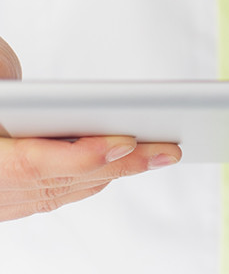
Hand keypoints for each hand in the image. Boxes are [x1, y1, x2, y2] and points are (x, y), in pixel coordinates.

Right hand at [0, 36, 181, 221]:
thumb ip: (6, 73)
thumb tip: (58, 88)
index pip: (27, 166)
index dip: (79, 156)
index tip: (123, 142)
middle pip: (56, 180)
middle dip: (117, 163)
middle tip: (167, 149)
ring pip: (61, 190)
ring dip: (114, 172)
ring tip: (162, 152)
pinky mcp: (6, 200)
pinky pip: (55, 192)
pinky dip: (93, 175)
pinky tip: (128, 158)